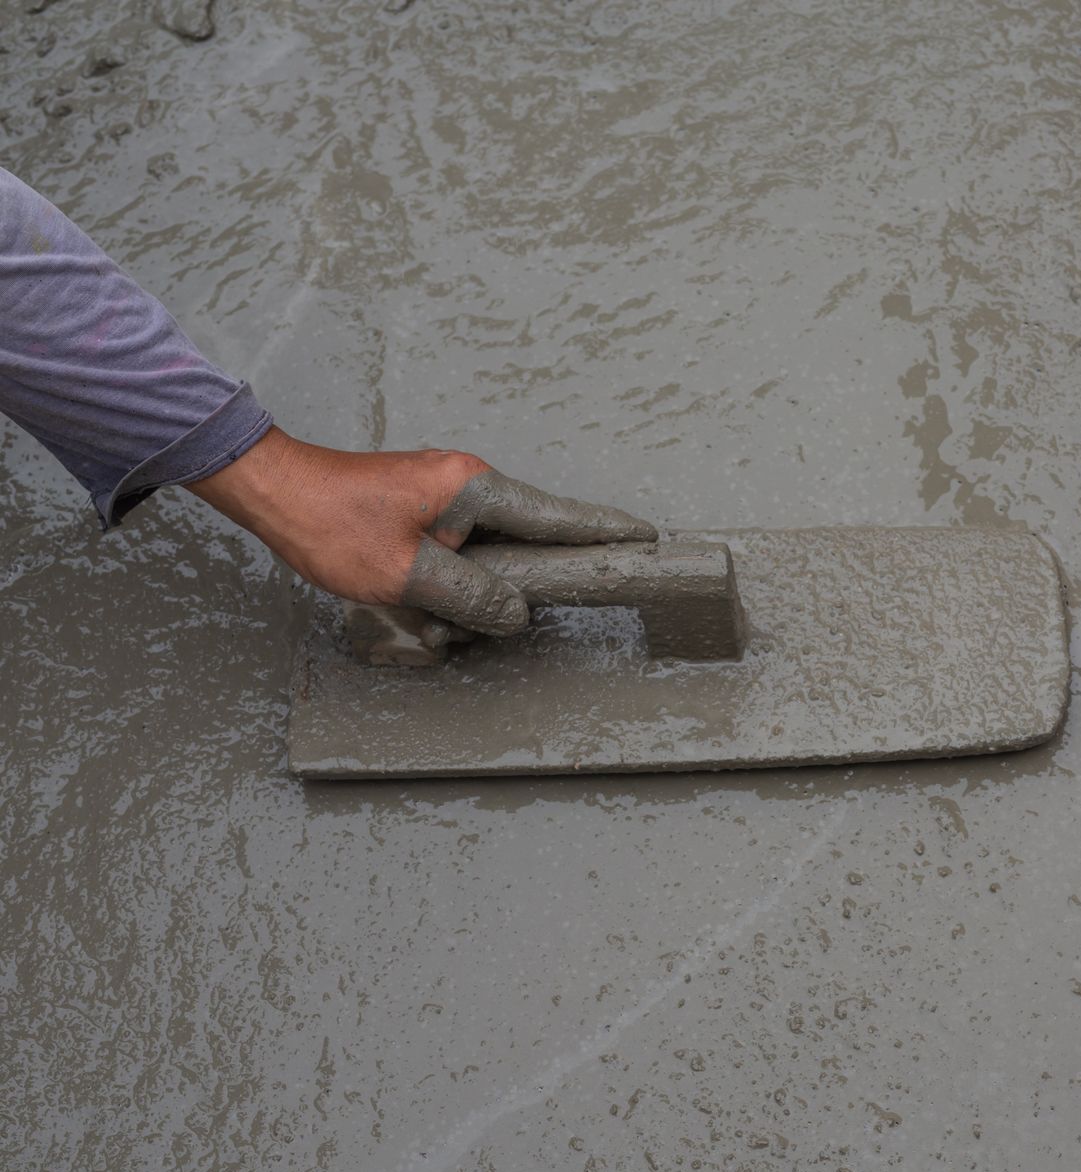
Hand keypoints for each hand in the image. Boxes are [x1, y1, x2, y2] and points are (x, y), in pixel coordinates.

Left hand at [186, 426, 655, 633]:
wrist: (270, 491)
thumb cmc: (329, 523)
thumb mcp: (406, 575)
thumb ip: (473, 598)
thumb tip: (517, 613)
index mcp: (475, 487)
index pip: (558, 516)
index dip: (606, 533)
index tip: (650, 540)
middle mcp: (468, 485)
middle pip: (523, 545)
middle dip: (503, 591)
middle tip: (466, 615)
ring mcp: (446, 497)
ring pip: (485, 560)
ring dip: (460, 596)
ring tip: (416, 609)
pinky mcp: (425, 512)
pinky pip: (456, 557)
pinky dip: (441, 586)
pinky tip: (411, 602)